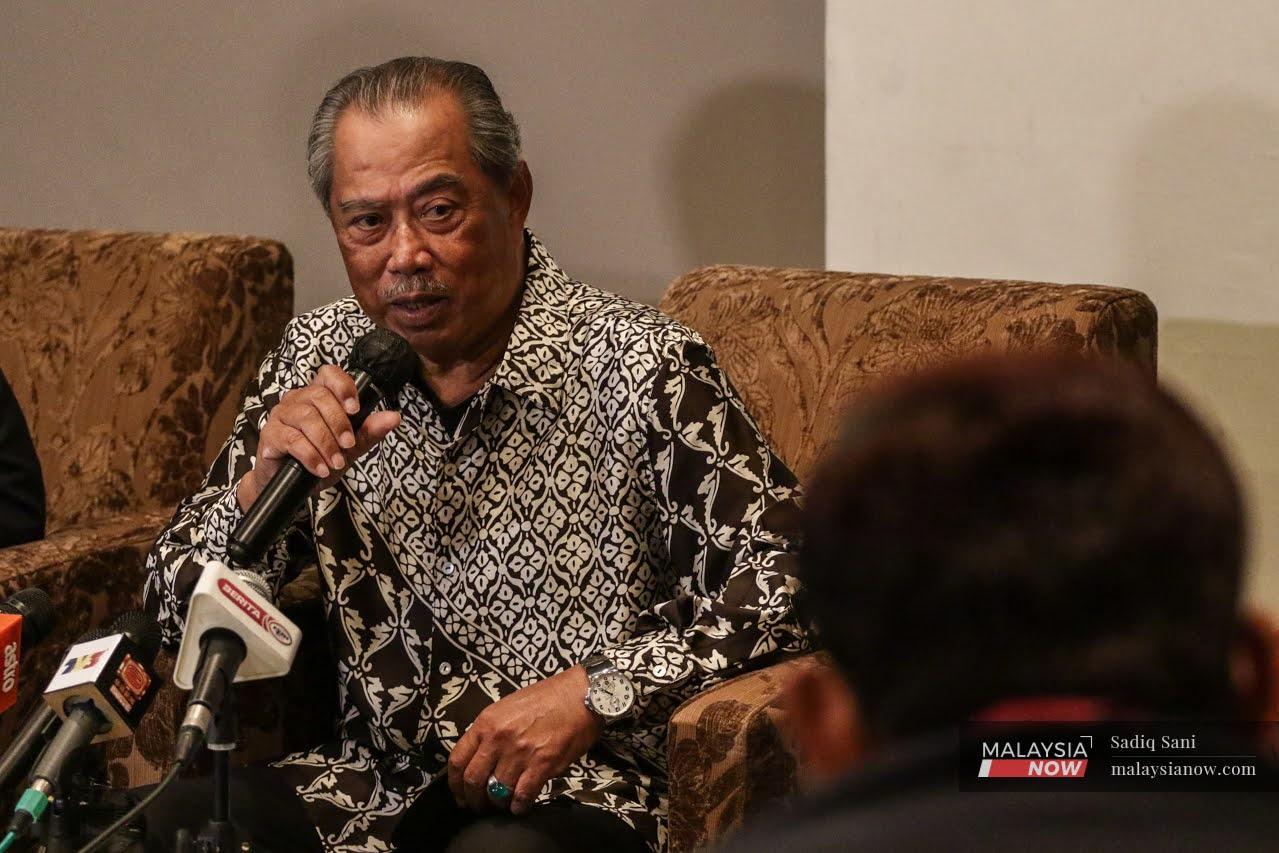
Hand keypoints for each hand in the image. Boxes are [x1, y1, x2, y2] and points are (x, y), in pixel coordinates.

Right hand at [237, 364, 401, 509]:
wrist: (292, 487)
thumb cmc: (320, 459)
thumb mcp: (350, 448)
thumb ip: (369, 431)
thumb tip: (394, 417)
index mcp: (317, 395)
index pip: (329, 374)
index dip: (343, 386)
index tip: (355, 409)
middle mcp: (297, 399)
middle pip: (319, 397)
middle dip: (339, 423)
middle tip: (349, 445)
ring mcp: (281, 415)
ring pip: (306, 418)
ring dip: (326, 442)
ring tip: (336, 462)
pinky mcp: (270, 435)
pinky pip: (291, 439)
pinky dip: (310, 455)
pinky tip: (320, 468)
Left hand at [447, 666, 602, 814]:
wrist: (582, 695)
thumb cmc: (547, 699)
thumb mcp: (508, 707)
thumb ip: (491, 732)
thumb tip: (481, 759)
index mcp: (486, 723)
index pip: (458, 760)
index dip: (455, 784)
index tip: (460, 795)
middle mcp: (499, 738)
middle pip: (474, 781)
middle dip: (474, 800)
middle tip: (480, 807)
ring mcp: (520, 752)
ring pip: (497, 792)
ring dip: (498, 804)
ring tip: (502, 805)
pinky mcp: (542, 764)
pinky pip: (523, 795)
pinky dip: (519, 806)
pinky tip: (521, 806)